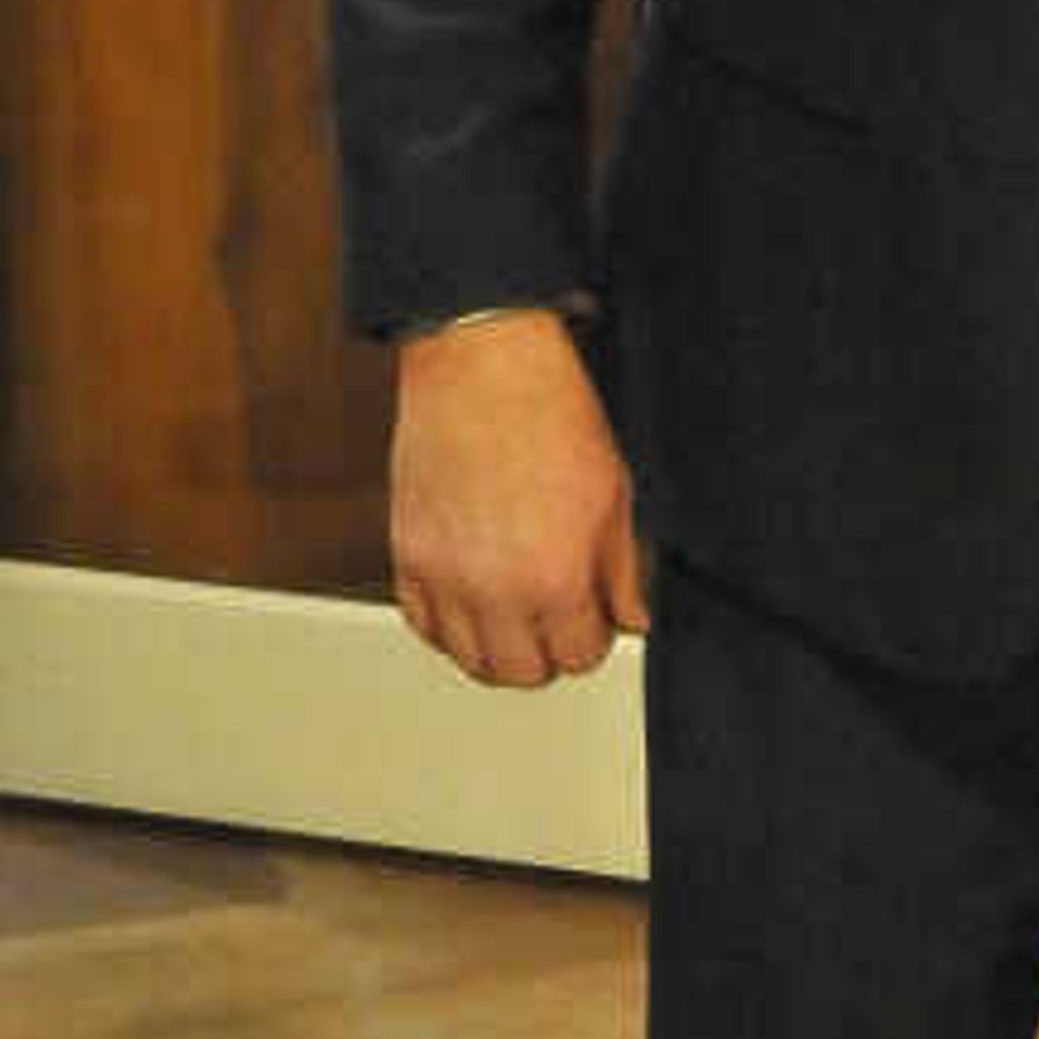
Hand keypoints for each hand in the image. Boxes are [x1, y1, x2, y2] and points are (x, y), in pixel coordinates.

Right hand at [388, 308, 647, 685]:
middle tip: (557, 618)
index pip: (578, 658)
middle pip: (520, 673)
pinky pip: (421, 623)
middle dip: (546, 653)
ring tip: (515, 613)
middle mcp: (493, 589)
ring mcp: (442, 575)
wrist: (481, 365)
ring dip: (495, 647)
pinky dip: (447, 624)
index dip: (591, 638)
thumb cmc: (547, 414)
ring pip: (467, 659)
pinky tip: (471, 599)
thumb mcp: (613, 497)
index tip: (592, 615)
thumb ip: (621, 570)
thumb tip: (630, 617)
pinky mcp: (407, 554)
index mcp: (554, 579)